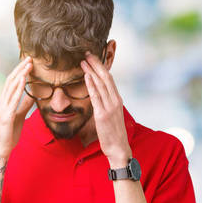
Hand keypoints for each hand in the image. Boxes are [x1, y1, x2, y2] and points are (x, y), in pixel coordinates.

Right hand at [0, 56, 34, 157]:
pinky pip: (13, 99)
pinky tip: (23, 80)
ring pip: (11, 87)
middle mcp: (1, 102)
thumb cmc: (9, 134)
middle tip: (29, 58)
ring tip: (28, 64)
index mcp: (4, 102)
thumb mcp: (19, 116)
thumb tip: (33, 95)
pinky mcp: (5, 115)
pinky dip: (18, 88)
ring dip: (20, 74)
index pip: (11, 82)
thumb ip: (25, 105)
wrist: (1, 149)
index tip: (28, 62)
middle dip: (20, 68)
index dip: (19, 71)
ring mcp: (2, 108)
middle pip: (10, 81)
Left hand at [80, 51, 131, 167]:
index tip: (93, 58)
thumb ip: (107, 104)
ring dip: (91, 71)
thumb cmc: (114, 133)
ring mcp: (109, 107)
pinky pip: (96, 97)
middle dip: (96, 64)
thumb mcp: (112, 115)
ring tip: (83, 62)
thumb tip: (99, 95)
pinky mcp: (102, 115)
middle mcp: (115, 101)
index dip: (101, 67)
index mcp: (117, 100)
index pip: (109, 79)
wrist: (119, 148)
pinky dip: (91, 85)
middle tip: (87, 54)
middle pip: (105, 78)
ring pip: (100, 84)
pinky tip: (86, 76)